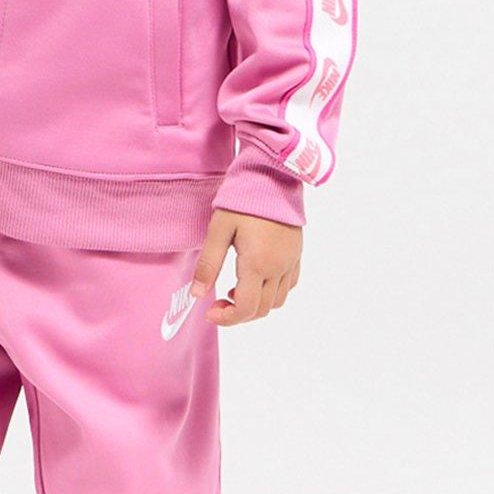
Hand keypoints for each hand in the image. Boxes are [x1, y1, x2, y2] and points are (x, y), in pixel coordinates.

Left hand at [190, 209, 301, 326]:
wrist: (272, 175)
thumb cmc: (243, 199)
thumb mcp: (218, 230)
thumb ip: (208, 265)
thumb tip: (196, 295)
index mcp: (258, 263)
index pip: (246, 308)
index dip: (226, 318)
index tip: (209, 312)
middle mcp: (279, 267)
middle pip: (262, 309)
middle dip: (238, 313)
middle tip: (218, 302)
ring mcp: (291, 261)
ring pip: (277, 301)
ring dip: (256, 304)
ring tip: (236, 290)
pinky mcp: (297, 254)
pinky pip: (288, 285)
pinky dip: (272, 292)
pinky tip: (256, 278)